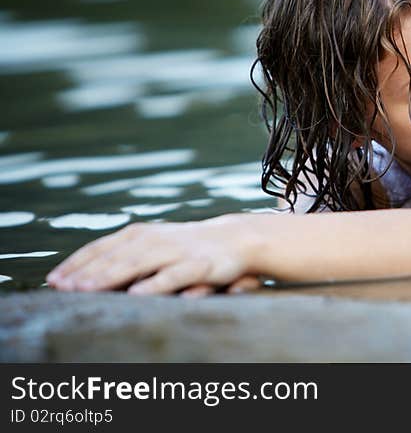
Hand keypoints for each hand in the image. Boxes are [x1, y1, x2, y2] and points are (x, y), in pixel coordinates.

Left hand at [46, 215, 258, 294]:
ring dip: (111, 276)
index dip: (78, 262)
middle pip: (115, 256)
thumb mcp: (156, 245)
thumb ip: (126, 255)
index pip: (103, 247)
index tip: (54, 280)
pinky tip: (137, 294)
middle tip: (62, 288)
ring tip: (87, 289)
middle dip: (87, 272)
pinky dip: (155, 283)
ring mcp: (178, 251)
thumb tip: (85, 274)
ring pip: (139, 263)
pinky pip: (174, 275)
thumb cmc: (190, 246)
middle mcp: (156, 239)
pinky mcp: (200, 265)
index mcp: (142, 234)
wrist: (238, 237)